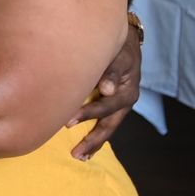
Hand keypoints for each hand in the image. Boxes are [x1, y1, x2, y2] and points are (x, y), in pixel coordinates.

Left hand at [66, 20, 143, 159]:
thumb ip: (111, 71)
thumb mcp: (117, 54)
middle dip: (93, 141)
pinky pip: (106, 122)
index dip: (87, 114)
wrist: (125, 39)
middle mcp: (126, 100)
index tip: (67, 122)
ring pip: (108, 127)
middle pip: (109, 125)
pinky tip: (86, 147)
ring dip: (95, 142)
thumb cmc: (117, 45)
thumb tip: (107, 90)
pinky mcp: (114, 103)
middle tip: (76, 154)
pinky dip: (96, 134)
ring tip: (80, 156)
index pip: (105, 106)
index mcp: (127, 91)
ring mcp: (121, 103)